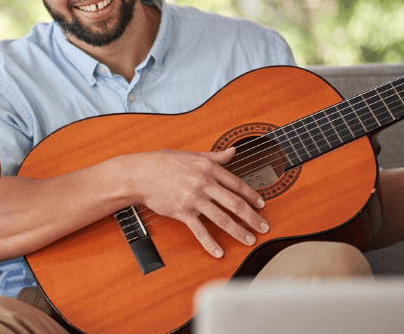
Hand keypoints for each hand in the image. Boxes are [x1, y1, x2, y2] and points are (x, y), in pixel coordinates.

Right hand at [126, 147, 268, 257]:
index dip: (252, 196)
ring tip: (249, 239)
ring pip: (222, 218)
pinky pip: (199, 230)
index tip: (261, 205)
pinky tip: (219, 251)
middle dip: (252, 217)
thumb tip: (233, 151)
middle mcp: (204, 183)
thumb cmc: (163, 163)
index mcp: (208, 168)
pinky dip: (210, 242)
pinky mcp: (182, 212)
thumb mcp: (192, 154)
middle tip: (263, 227)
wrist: (140, 174)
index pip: (237, 184)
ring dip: (238, 231)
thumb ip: (215, 156)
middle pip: (235, 203)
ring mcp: (194, 198)